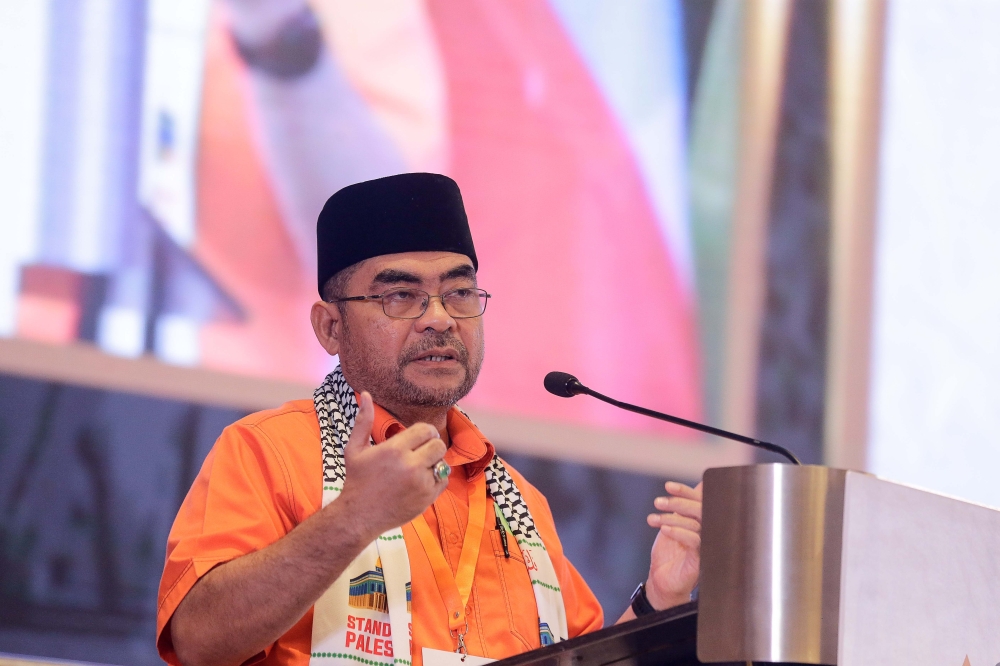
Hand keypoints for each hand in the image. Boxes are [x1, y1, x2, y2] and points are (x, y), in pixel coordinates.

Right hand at [335, 392, 447, 538]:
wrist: (359, 516)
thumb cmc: (357, 480)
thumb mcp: (355, 449)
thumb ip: (363, 421)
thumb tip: (366, 394)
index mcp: (394, 450)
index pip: (425, 430)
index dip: (424, 432)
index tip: (418, 438)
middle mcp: (410, 465)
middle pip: (438, 445)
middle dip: (431, 446)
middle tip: (421, 452)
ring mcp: (421, 483)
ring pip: (442, 463)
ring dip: (433, 463)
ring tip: (419, 467)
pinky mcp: (428, 498)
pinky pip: (443, 480)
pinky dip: (436, 479)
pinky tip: (421, 481)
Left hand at [644, 481, 701, 608]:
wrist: (663, 581)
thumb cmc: (671, 553)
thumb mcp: (674, 524)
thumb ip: (683, 508)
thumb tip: (698, 485)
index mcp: (703, 521)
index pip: (701, 500)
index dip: (686, 491)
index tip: (668, 486)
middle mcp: (709, 531)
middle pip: (701, 509)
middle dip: (678, 502)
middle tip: (658, 502)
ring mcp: (707, 545)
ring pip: (696, 524)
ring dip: (672, 518)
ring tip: (653, 519)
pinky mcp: (702, 559)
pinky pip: (695, 541)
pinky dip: (679, 533)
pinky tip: (664, 530)